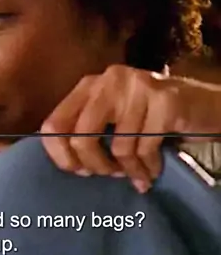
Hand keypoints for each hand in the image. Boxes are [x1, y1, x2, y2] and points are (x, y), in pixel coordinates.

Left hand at [41, 65, 220, 192]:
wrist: (201, 104)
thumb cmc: (148, 117)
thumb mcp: (112, 118)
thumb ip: (86, 132)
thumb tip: (67, 164)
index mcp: (88, 85)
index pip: (53, 123)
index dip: (60, 155)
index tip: (78, 171)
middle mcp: (109, 80)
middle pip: (81, 136)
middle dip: (94, 165)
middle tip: (109, 174)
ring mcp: (138, 87)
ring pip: (118, 146)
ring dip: (128, 170)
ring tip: (136, 174)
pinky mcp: (165, 100)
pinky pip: (145, 148)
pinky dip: (147, 167)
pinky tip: (152, 171)